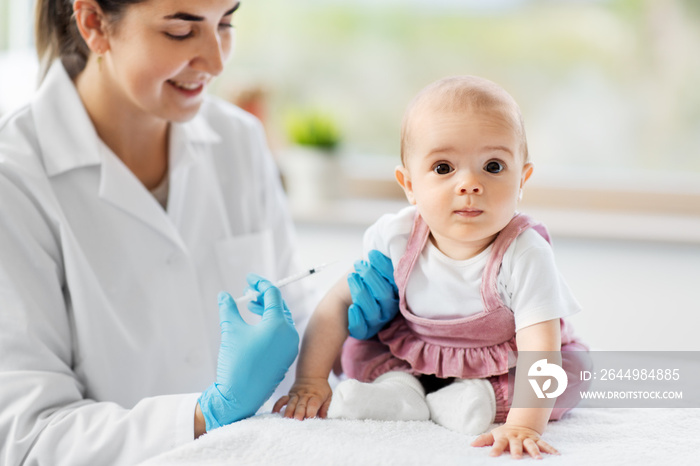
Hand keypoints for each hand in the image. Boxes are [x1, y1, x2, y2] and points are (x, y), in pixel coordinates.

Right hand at [197, 280, 299, 430]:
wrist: (240, 396)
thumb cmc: (236, 363)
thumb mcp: (230, 331)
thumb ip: (228, 309)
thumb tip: (224, 295)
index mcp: (278, 324)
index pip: (273, 294)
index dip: (260, 284)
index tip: (249, 279)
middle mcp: (289, 334)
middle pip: (280, 306)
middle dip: (264, 296)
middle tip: (248, 292)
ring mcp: (290, 346)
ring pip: (282, 320)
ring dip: (267, 310)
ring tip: (251, 307)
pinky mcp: (286, 357)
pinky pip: (283, 334)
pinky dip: (271, 325)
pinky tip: (257, 325)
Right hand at [272, 377, 331, 419]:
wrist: (312, 376)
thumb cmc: (321, 389)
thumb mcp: (328, 396)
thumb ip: (326, 408)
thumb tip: (323, 418)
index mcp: (316, 396)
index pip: (313, 403)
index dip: (311, 411)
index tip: (310, 419)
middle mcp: (305, 395)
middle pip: (301, 404)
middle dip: (299, 412)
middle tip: (297, 420)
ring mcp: (296, 395)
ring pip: (291, 403)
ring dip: (289, 411)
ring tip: (286, 419)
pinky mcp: (290, 395)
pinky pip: (282, 399)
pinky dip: (278, 405)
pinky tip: (274, 413)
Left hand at [347, 250, 398, 339]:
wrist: (339, 300)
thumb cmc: (359, 280)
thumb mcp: (371, 267)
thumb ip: (380, 260)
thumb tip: (388, 243)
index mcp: (394, 291)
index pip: (395, 281)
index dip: (384, 267)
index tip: (371, 254)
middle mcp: (389, 307)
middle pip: (385, 296)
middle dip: (372, 278)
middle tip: (360, 265)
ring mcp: (377, 321)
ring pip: (374, 312)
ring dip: (362, 293)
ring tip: (352, 278)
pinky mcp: (364, 331)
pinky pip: (363, 328)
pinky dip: (357, 318)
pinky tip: (351, 307)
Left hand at [471, 424, 558, 459]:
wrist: (521, 424)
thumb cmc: (505, 433)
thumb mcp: (494, 434)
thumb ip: (484, 439)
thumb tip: (471, 444)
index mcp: (504, 437)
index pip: (498, 443)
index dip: (495, 449)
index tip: (492, 456)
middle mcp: (516, 438)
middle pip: (516, 444)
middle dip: (517, 451)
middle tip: (517, 458)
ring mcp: (527, 439)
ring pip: (532, 445)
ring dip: (535, 451)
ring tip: (539, 459)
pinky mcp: (536, 440)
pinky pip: (544, 444)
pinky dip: (551, 449)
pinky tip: (557, 455)